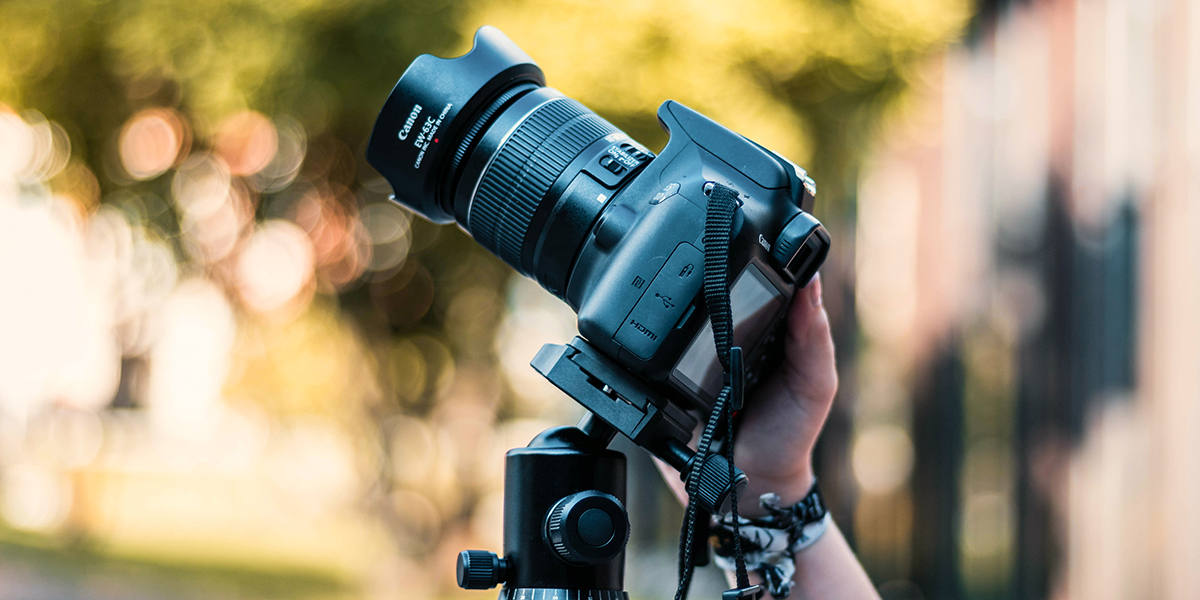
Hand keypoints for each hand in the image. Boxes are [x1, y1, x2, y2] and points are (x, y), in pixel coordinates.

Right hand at [656, 274, 837, 513]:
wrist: (751, 487)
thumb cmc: (789, 432)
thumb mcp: (815, 384)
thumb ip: (814, 337)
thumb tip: (812, 282)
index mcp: (761, 327)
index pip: (750, 279)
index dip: (747, 257)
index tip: (744, 240)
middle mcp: (720, 337)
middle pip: (701, 293)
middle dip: (698, 279)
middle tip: (703, 275)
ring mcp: (687, 359)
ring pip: (669, 321)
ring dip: (667, 311)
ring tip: (676, 311)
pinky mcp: (660, 384)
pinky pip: (645, 361)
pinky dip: (644, 351)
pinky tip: (649, 345)